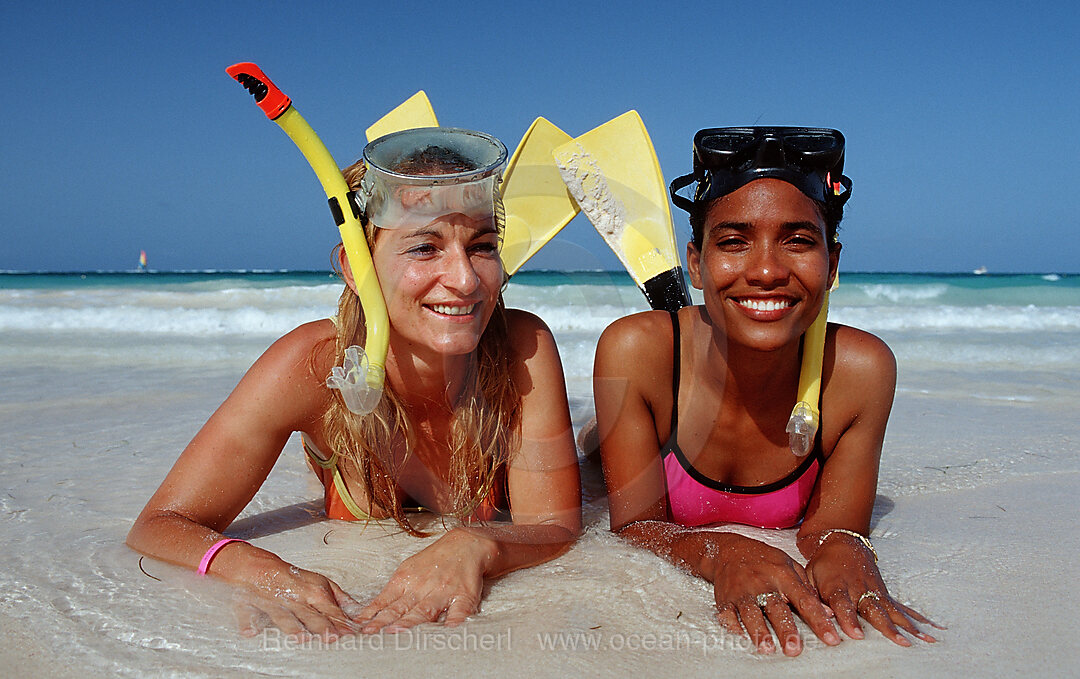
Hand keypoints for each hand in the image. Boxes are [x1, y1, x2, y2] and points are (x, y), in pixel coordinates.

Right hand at [231, 562, 364, 639]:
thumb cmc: (292, 578)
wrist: (258, 567)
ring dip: (292, 627)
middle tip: (332, 637)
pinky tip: (251, 632)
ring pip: (284, 618)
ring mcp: (273, 604)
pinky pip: (248, 617)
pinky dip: (248, 624)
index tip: (351, 634)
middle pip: (310, 615)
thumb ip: (339, 598)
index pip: (330, 610)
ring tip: (302, 638)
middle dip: (321, 626)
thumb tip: (358, 610)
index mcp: (313, 592)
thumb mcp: (320, 582)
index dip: (341, 622)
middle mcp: (295, 599)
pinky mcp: (251, 607)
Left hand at [357, 528, 493, 632]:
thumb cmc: (433, 560)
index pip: (386, 601)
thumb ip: (393, 591)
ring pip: (424, 611)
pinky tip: (445, 633)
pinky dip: (452, 623)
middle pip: (401, 608)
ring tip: (396, 633)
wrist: (465, 544)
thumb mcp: (409, 569)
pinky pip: (458, 612)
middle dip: (385, 622)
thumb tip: (372, 612)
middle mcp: (422, 586)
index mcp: (406, 579)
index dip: (373, 615)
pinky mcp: (464, 597)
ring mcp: (443, 592)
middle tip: (372, 634)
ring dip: (409, 623)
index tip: (362, 628)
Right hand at [710, 533, 840, 655]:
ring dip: (758, 631)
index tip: (831, 638)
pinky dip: (732, 625)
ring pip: (751, 612)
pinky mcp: (726, 598)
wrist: (729, 550)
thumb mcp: (789, 566)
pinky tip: (740, 637)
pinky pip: (727, 613)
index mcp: (783, 576)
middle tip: (794, 649)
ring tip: (766, 648)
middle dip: (785, 629)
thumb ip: (808, 589)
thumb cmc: (764, 560)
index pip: (805, 600)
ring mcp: (743, 591)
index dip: (819, 621)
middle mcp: (763, 584)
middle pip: (776, 608)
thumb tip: (829, 613)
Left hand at [806, 534, 940, 645]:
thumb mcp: (809, 577)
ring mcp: (875, 591)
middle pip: (874, 610)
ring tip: (923, 641)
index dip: (849, 620)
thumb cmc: (822, 565)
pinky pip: (903, 608)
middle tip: (899, 642)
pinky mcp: (885, 594)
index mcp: (837, 587)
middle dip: (886, 627)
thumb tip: (815, 616)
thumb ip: (812, 597)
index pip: (843, 605)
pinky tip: (932, 631)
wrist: (841, 542)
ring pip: (892, 610)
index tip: (856, 636)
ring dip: (908, 626)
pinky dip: (918, 619)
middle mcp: (859, 589)